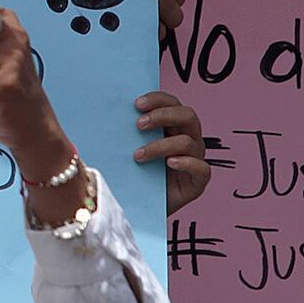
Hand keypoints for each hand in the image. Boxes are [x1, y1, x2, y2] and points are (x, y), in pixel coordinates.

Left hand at [134, 90, 211, 214]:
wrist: (139, 203)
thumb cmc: (133, 171)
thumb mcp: (126, 147)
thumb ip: (122, 131)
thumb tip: (101, 113)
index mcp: (172, 126)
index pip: (172, 103)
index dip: (158, 99)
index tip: (136, 104)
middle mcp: (187, 139)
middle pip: (187, 116)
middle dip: (163, 115)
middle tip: (139, 124)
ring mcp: (195, 159)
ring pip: (189, 142)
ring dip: (162, 145)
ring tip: (138, 155)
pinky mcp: (197, 182)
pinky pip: (202, 168)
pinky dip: (186, 163)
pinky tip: (170, 163)